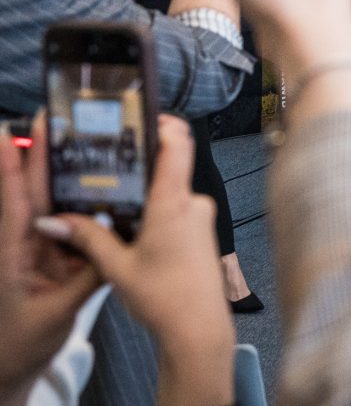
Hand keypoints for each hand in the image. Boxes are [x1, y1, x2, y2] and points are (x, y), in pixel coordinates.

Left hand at [0, 116, 101, 404]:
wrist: (10, 370)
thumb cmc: (21, 343)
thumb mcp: (56, 311)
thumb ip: (85, 276)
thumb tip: (116, 244)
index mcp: (14, 254)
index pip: (14, 201)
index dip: (13, 166)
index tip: (11, 131)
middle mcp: (26, 246)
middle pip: (35, 192)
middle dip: (40, 154)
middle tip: (50, 118)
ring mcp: (40, 253)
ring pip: (55, 207)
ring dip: (65, 177)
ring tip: (81, 143)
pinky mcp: (56, 264)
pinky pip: (74, 231)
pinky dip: (86, 210)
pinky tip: (104, 192)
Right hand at [42, 116, 232, 405]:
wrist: (198, 329)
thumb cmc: (165, 297)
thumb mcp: (116, 266)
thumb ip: (87, 237)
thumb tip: (53, 220)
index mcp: (174, 202)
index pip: (178, 144)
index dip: (163, 123)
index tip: (141, 116)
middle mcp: (193, 203)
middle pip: (168, 168)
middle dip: (138, 170)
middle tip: (108, 169)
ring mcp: (202, 217)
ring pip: (170, 192)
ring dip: (145, 196)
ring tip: (114, 207)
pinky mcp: (203, 231)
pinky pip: (178, 209)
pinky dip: (156, 213)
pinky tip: (133, 230)